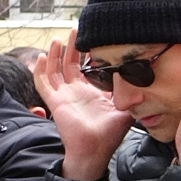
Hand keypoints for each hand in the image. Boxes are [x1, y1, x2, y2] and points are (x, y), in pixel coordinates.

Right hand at [35, 29, 132, 180]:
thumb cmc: (110, 134)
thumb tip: (139, 75)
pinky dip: (40, 70)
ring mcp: (63, 96)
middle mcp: (75, 92)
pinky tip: (42, 56)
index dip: (86, 53)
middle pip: (69, 64)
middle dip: (72, 47)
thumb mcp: (126, 108)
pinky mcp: (54, 102)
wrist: (95, 149)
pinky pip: (43, 84)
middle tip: (77, 30)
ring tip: (59, 39)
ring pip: (55, 70)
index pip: (85, 68)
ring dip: (55, 54)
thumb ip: (130, 92)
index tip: (92, 38)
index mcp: (90, 92)